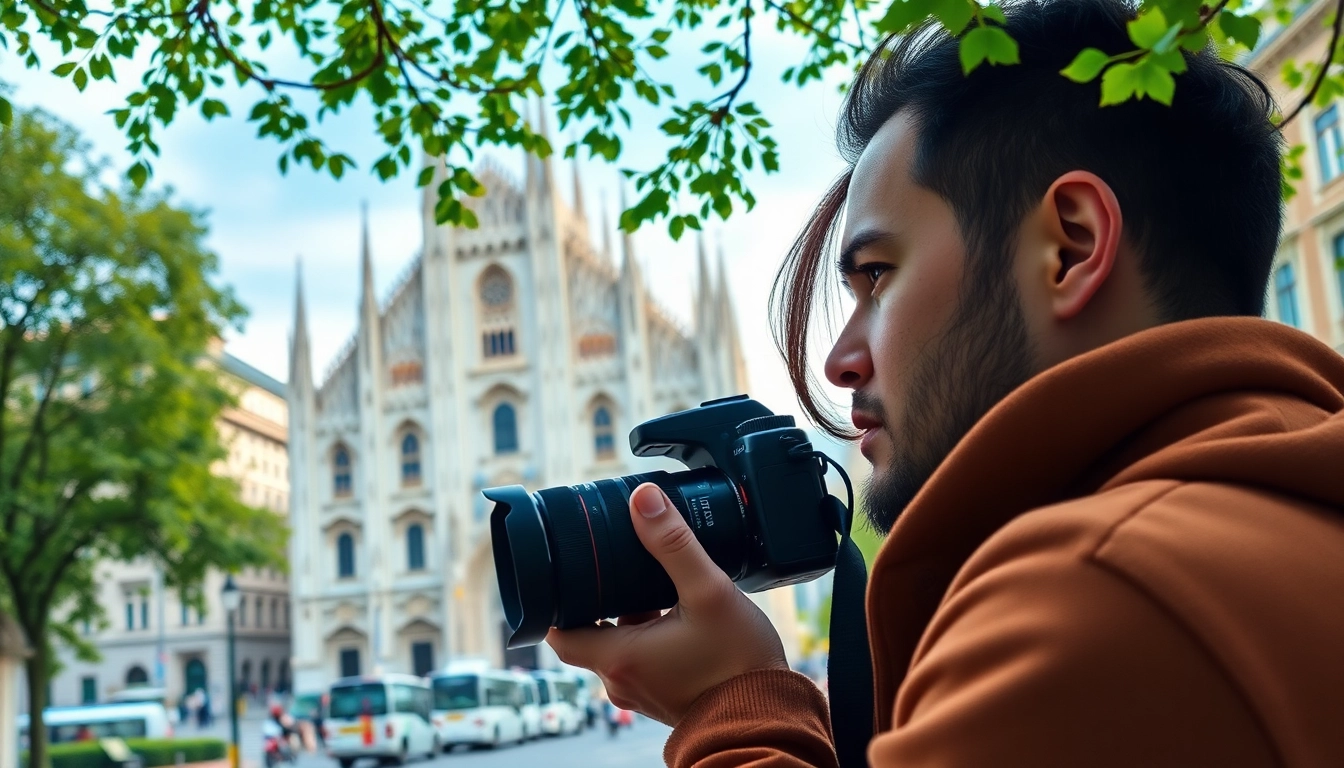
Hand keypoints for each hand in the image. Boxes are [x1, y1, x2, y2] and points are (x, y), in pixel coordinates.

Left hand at [547, 482, 787, 725]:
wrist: (768, 716)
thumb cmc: (738, 664)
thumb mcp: (708, 591)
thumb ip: (674, 543)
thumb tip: (644, 499)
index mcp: (619, 658)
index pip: (558, 634)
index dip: (556, 603)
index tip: (567, 573)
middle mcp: (622, 681)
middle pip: (589, 633)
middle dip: (602, 600)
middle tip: (619, 567)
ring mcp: (643, 692)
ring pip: (619, 645)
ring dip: (631, 617)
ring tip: (658, 587)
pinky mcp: (664, 696)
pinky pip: (642, 660)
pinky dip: (650, 635)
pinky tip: (679, 613)